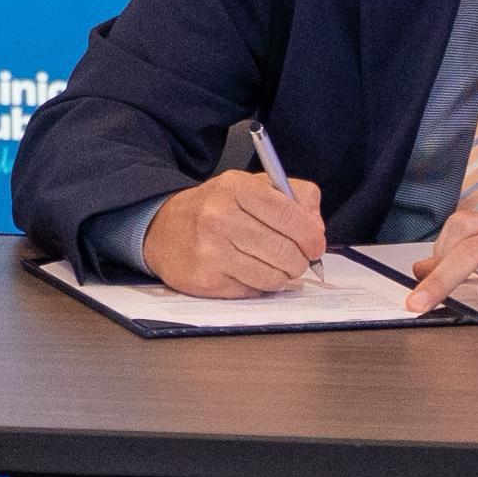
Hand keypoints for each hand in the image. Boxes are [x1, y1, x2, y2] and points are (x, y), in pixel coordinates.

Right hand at [141, 169, 325, 297]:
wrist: (161, 228)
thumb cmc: (214, 208)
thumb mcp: (250, 186)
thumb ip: (292, 196)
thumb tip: (316, 227)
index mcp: (236, 188)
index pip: (291, 216)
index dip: (312, 236)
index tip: (315, 245)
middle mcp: (220, 217)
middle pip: (285, 250)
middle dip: (300, 260)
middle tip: (297, 259)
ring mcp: (211, 251)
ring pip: (273, 276)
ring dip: (281, 275)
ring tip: (273, 266)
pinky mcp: (205, 280)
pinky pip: (253, 291)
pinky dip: (259, 285)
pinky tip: (248, 272)